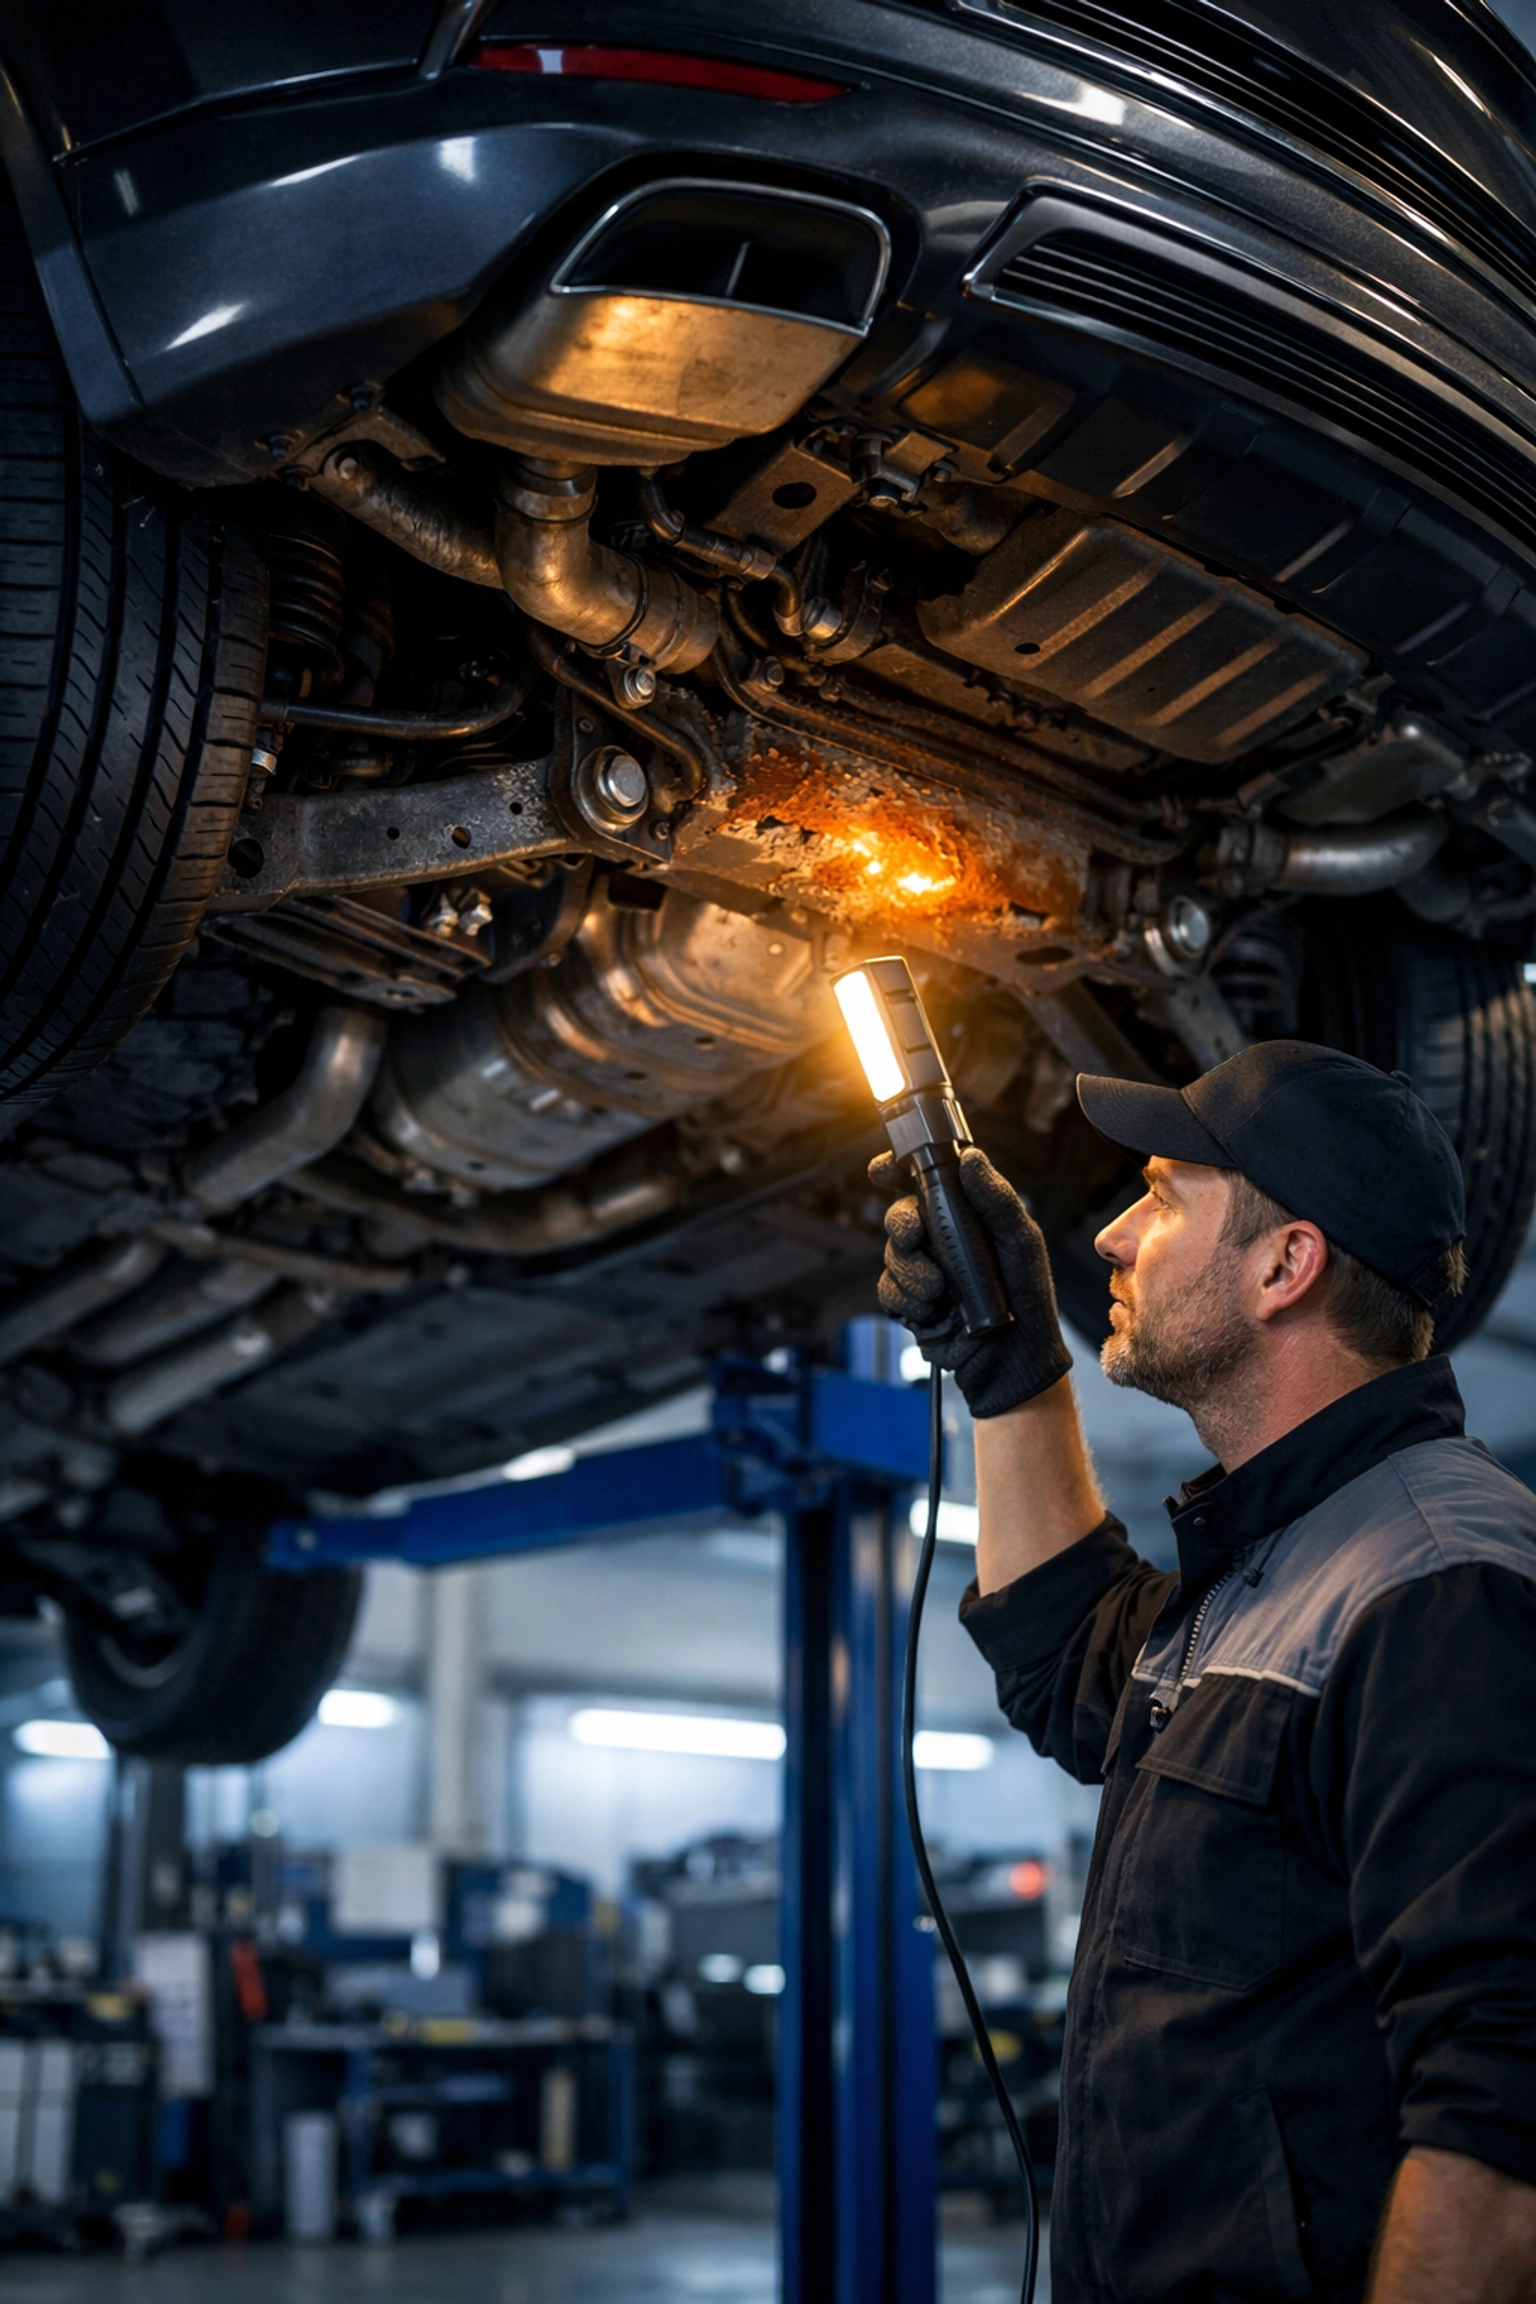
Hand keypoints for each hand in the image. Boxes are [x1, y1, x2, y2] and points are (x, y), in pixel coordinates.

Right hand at [871, 1144, 1072, 1418]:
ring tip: (939, 1291)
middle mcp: (941, 1237)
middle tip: (914, 1236)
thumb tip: (971, 1157)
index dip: (896, 1170)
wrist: (1012, 1355)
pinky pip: (888, 1289)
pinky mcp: (911, 1301)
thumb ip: (996, 1199)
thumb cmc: (1027, 1294)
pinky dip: (906, 1299)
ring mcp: (924, 1268)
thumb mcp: (1020, 1240)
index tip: (882, 1169)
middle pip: (899, 1214)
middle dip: (900, 1223)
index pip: (926, 1181)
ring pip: (892, 1254)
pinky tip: (932, 1311)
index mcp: (966, 1215)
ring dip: (910, 1271)